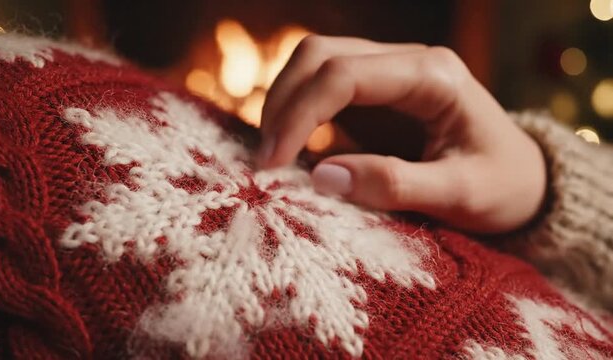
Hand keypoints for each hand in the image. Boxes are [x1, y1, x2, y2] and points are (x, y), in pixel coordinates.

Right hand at [257, 36, 545, 233]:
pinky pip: (322, 88)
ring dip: (284, 102)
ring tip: (272, 154)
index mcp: (432, 76)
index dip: (300, 113)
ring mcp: (389, 73)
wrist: (522, 180)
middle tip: (266, 160)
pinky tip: (290, 147)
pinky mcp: (377, 94)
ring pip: (314, 63)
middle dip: (283, 102)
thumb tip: (322, 176)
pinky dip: (297, 111)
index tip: (274, 162)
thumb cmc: (501, 186)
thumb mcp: (461, 195)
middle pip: (320, 54)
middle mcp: (407, 62)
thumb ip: (395, 184)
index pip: (344, 74)